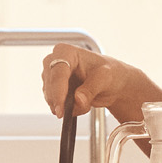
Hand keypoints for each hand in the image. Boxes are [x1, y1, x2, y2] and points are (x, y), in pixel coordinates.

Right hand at [40, 46, 161, 121]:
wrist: (112, 83)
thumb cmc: (109, 73)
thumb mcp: (105, 78)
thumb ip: (91, 89)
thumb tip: (78, 100)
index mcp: (67, 51)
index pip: (57, 72)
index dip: (58, 91)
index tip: (61, 109)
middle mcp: (55, 61)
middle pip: (50, 84)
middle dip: (60, 101)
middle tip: (74, 111)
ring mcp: (52, 75)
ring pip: (50, 96)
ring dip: (66, 106)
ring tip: (86, 104)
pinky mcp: (52, 89)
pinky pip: (53, 103)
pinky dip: (66, 109)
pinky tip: (80, 105)